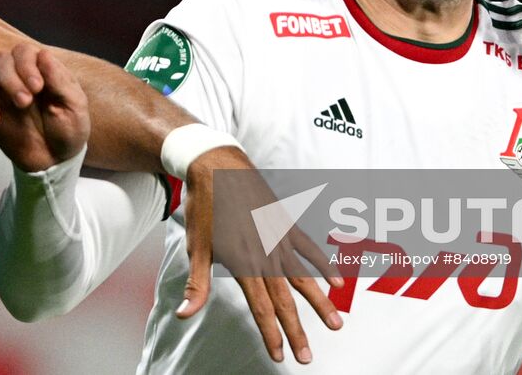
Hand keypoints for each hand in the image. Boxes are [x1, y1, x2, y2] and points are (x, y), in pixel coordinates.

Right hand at [0, 43, 89, 172]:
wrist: (55, 160)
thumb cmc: (69, 129)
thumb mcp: (74, 106)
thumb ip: (59, 80)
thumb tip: (43, 54)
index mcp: (42, 69)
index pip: (25, 52)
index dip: (27, 65)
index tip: (37, 88)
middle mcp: (19, 75)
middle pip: (2, 59)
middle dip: (11, 78)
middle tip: (24, 102)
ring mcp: (2, 91)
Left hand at [178, 147, 343, 364]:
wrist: (218, 165)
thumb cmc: (204, 207)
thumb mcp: (196, 247)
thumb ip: (197, 285)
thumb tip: (184, 315)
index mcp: (243, 262)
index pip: (260, 307)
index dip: (271, 333)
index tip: (281, 356)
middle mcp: (265, 254)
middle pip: (285, 300)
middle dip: (297, 331)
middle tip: (308, 358)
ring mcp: (279, 238)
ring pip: (304, 278)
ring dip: (320, 303)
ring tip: (336, 324)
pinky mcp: (286, 223)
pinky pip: (309, 248)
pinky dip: (324, 265)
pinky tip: (338, 282)